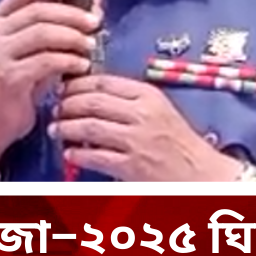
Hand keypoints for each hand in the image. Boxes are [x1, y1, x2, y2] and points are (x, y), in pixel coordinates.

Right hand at [0, 0, 98, 143]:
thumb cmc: (17, 85)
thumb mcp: (31, 52)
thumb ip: (52, 31)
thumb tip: (89, 13)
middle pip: (38, 11)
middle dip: (72, 14)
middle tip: (95, 22)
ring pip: (43, 33)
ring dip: (73, 36)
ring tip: (91, 44)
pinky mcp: (9, 76)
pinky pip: (46, 60)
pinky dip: (69, 60)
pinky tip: (82, 65)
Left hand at [50, 75, 241, 181]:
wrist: (201, 173)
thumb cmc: (178, 142)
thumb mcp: (158, 109)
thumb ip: (129, 99)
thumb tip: (90, 92)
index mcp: (148, 95)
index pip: (102, 81)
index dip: (76, 83)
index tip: (63, 87)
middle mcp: (142, 113)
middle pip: (91, 101)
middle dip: (66, 104)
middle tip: (54, 108)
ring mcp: (136, 140)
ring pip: (89, 127)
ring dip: (66, 127)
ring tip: (56, 129)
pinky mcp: (132, 166)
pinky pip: (95, 156)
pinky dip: (77, 153)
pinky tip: (69, 152)